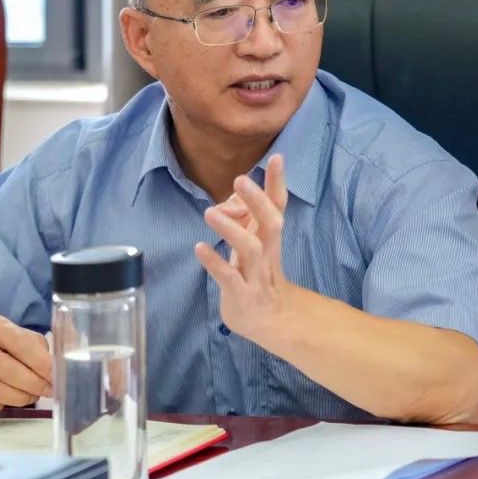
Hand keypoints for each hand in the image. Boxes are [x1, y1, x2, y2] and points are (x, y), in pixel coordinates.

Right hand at [0, 314, 52, 416]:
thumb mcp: (14, 335)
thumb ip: (37, 346)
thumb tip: (57, 367)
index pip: (23, 345)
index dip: (44, 364)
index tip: (58, 377)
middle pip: (11, 372)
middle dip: (35, 385)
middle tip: (47, 390)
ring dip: (20, 398)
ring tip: (30, 395)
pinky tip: (2, 400)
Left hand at [196, 154, 299, 342]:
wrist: (271, 321)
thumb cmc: (258, 273)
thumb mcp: (258, 241)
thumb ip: (249, 215)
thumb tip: (238, 191)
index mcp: (271, 237)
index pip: (278, 206)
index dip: (277, 182)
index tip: (276, 157)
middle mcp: (268, 253)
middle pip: (270, 223)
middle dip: (257, 201)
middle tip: (240, 179)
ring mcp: (256, 275)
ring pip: (250, 249)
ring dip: (231, 230)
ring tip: (210, 212)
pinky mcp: (241, 295)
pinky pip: (229, 278)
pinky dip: (214, 263)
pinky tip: (200, 248)